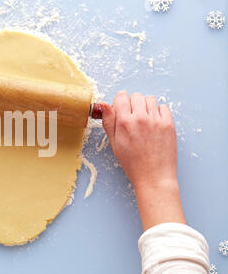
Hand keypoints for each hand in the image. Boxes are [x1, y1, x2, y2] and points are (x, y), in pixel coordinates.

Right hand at [101, 91, 185, 229]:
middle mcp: (140, 118)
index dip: (120, 102)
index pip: (122, 96)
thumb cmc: (132, 163)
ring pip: (150, 99)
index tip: (122, 110)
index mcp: (124, 122)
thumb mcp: (114, 143)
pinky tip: (155, 124)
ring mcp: (156, 120)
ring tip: (145, 120)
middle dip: (133, 104)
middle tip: (133, 118)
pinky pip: (164, 107)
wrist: (154, 177)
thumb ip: (109, 122)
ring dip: (146, 106)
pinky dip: (159, 112)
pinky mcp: (169, 124)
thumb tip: (104, 104)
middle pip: (136, 96)